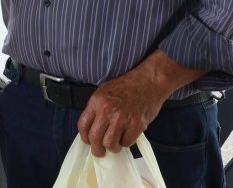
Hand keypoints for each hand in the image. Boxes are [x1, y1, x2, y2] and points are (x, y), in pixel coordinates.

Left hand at [76, 50, 204, 156]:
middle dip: (96, 149)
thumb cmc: (127, 86)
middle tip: (99, 151)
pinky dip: (126, 142)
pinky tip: (126, 135)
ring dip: (112, 147)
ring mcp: (122, 119)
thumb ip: (96, 109)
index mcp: (97, 101)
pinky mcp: (137, 125)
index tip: (88, 141)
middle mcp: (108, 110)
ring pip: (110, 144)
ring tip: (114, 144)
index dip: (84, 137)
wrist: (148, 82)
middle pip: (95, 138)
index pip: (83, 125)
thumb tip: (91, 128)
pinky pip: (126, 143)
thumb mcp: (104, 91)